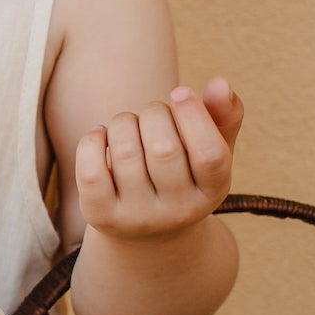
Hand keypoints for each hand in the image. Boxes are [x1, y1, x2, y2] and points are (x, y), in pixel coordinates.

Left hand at [75, 76, 243, 242]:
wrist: (147, 232)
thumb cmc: (183, 174)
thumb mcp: (209, 149)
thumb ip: (223, 115)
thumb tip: (221, 82)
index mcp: (213, 191)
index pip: (210, 155)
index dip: (194, 115)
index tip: (180, 92)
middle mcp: (178, 212)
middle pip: (163, 148)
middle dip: (154, 114)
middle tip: (152, 114)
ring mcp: (137, 218)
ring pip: (125, 151)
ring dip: (123, 122)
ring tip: (129, 126)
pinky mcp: (101, 217)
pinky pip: (91, 171)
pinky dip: (92, 140)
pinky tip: (102, 137)